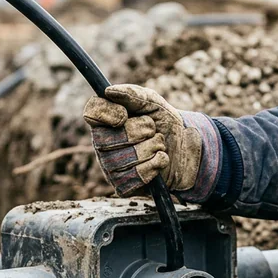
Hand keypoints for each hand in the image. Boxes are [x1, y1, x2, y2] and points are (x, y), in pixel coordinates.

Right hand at [84, 84, 216, 197]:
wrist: (186, 149)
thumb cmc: (165, 123)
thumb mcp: (153, 103)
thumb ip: (134, 94)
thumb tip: (109, 91)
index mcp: (106, 120)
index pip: (91, 113)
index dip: (106, 114)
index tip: (124, 114)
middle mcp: (102, 144)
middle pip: (104, 140)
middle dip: (137, 132)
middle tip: (153, 130)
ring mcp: (110, 167)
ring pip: (121, 160)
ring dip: (150, 148)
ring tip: (160, 145)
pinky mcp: (122, 186)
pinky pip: (131, 177)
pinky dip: (153, 167)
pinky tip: (160, 161)